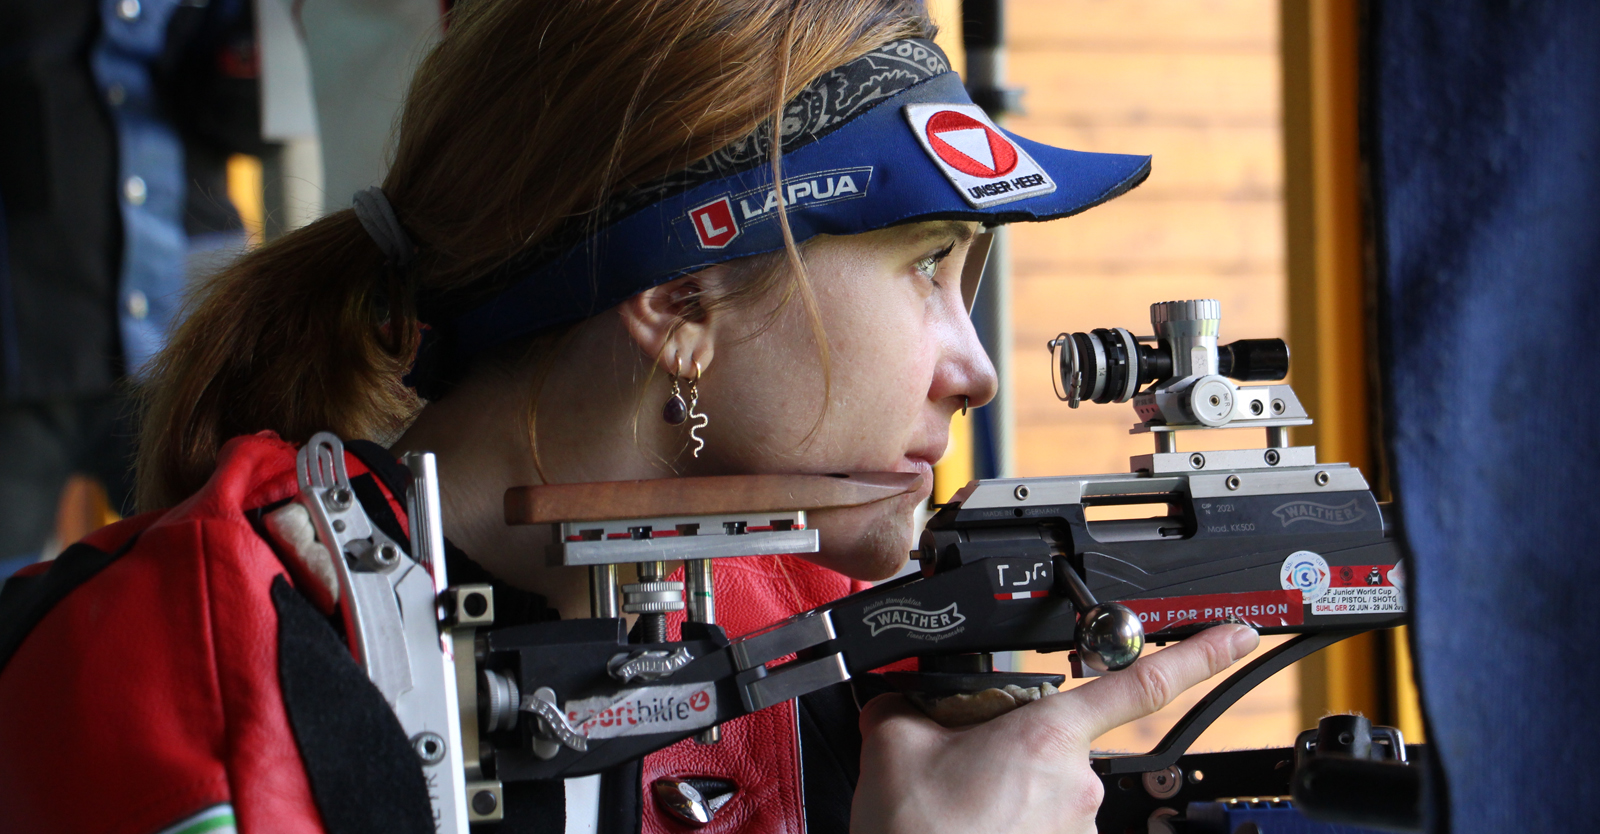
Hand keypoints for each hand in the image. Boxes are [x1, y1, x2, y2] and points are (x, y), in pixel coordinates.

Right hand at [850, 624, 1260, 833]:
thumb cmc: (919, 833)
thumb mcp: (894, 744)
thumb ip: (910, 705)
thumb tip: (901, 699)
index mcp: (1047, 736)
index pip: (1141, 683)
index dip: (1197, 655)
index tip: (1235, 635)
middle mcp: (1077, 785)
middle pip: (1055, 741)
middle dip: (1011, 746)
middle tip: (957, 767)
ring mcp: (1074, 830)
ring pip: (1043, 790)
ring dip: (1006, 791)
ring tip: (955, 809)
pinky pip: (1038, 825)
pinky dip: (1006, 822)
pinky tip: (969, 827)